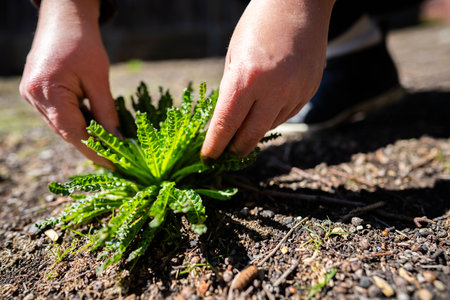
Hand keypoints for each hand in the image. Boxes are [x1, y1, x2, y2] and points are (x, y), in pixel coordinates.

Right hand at [20, 0, 118, 167]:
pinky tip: (95, 127)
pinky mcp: (37, 92)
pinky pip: (59, 115)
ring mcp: (33, 95)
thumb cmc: (83, 43)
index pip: (74, 133)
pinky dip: (77, 122)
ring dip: (85, 135)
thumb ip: (106, 112)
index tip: (114, 165)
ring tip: (109, 146)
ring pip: (62, 126)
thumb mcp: (98, 79)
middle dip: (92, 146)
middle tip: (115, 159)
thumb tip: (118, 140)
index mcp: (48, 93)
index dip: (95, 152)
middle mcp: (35, 97)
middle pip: (66, 132)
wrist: (63, 17)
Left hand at [201, 0, 333, 158]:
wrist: (300, 3)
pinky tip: (267, 103)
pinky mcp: (309, 91)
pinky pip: (286, 114)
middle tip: (226, 151)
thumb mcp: (234, 55)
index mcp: (246, 78)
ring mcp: (295, 92)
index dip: (215, 146)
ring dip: (254, 129)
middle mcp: (273, 90)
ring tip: (245, 122)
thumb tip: (228, 121)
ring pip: (269, 127)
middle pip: (250, 136)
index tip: (207, 158)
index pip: (225, 125)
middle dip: (235, 148)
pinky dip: (272, 115)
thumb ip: (231, 90)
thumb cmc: (258, 24)